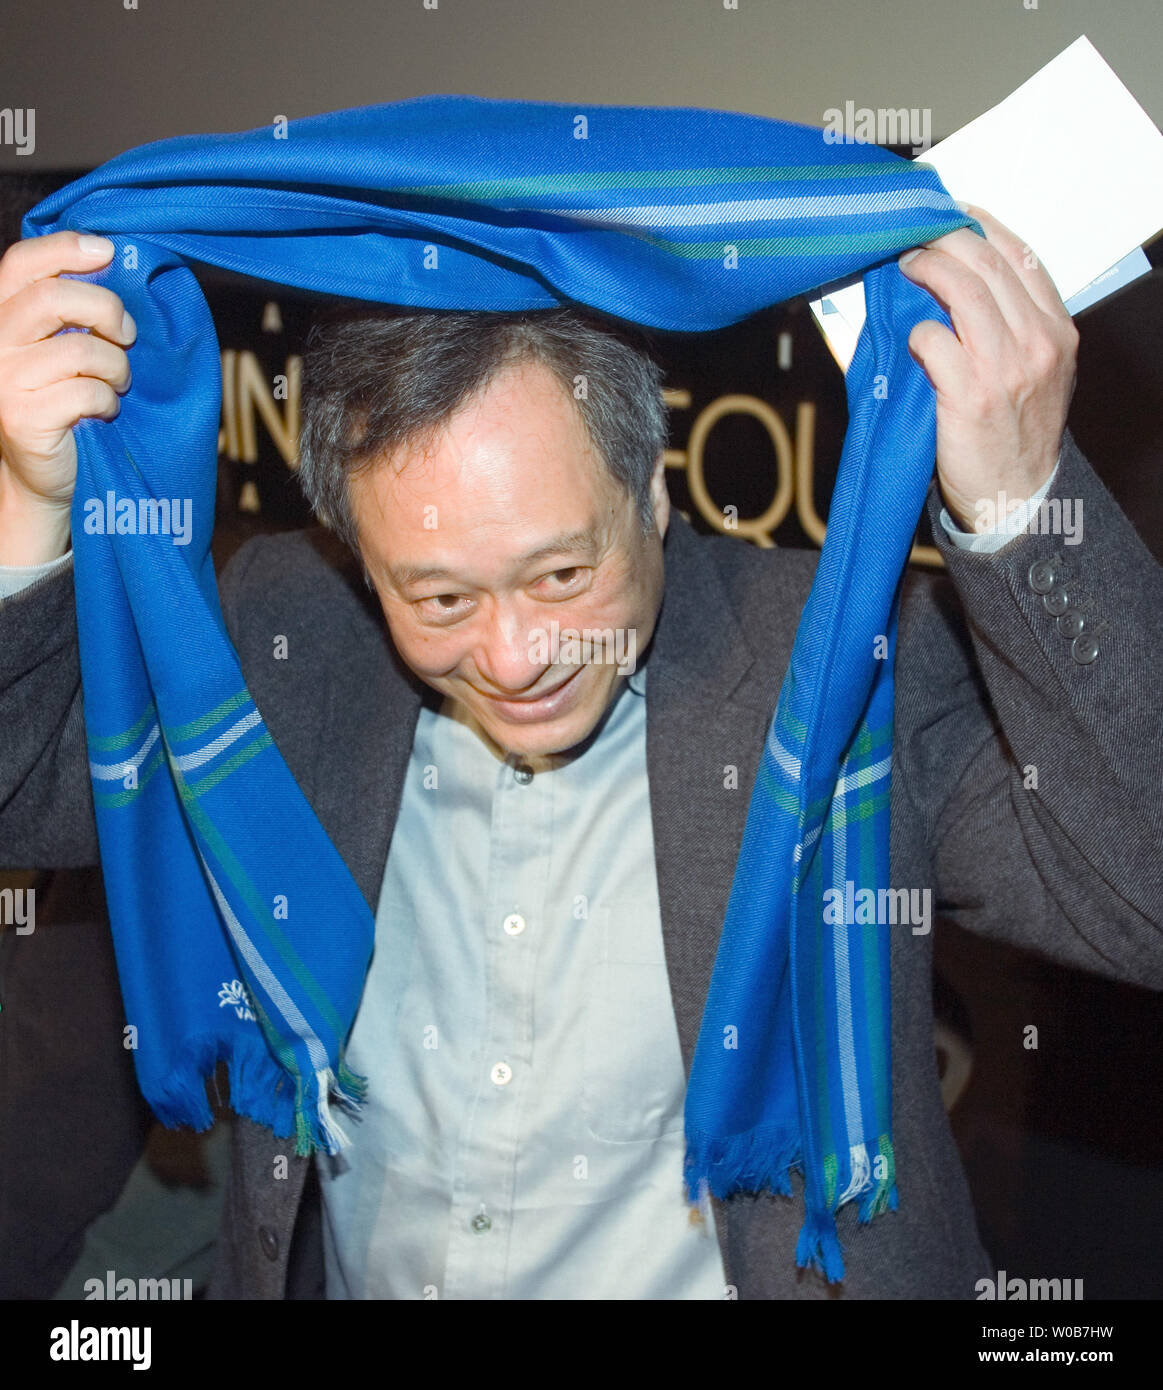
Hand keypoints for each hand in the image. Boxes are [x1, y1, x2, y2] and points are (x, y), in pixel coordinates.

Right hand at [0, 230, 134, 564]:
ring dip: (116, 366)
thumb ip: (73, 310)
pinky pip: (87, 392)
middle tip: (126, 333)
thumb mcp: (65, 347)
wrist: (45, 473)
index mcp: (2, 315)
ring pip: (80, 349)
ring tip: (117, 381)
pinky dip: (108, 400)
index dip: (66, 249)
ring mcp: (5, 379)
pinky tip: (104, 410)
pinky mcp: (24, 416)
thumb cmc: (65, 402)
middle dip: (106, 309)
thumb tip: (112, 263)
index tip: (108, 251)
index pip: (22, 262)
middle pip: (54, 298)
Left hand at [897, 204, 1078, 532]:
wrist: (1016, 498)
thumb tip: (961, 283)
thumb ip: (1013, 328)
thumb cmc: (1015, 435)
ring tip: (904, 268)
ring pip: (960, 289)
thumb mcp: (1036, 373)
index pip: (1022, 256)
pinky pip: (933, 339)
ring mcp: (1006, 367)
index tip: (954, 213)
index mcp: (1058, 331)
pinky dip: (916, 330)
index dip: (983, 225)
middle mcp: (1038, 343)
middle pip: (987, 263)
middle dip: (944, 239)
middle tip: (913, 238)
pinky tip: (910, 336)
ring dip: (924, 270)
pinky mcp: (970, 394)